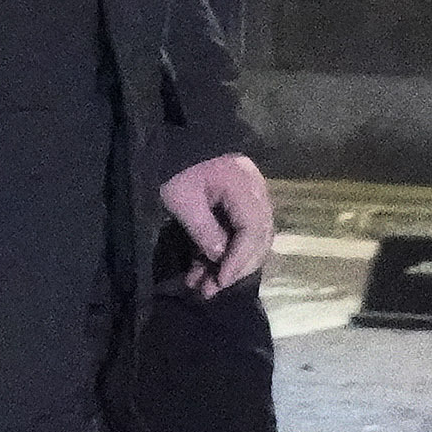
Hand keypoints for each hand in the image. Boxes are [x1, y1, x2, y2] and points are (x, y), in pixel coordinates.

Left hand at [160, 149, 276, 293]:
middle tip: (211, 290)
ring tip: (203, 287)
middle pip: (257, 238)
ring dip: (226, 264)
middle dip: (234, 267)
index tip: (221, 281)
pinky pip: (238, 232)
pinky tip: (201, 271)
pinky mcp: (239, 203)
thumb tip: (219, 259)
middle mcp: (257, 191)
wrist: (173, 140)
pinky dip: (221, 252)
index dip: (239, 259)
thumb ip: (203, 230)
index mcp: (244, 185)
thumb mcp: (182, 199)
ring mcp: (251, 197)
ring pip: (249, 239)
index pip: (252, 230)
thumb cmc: (176, 166)